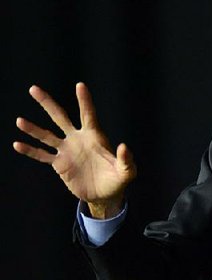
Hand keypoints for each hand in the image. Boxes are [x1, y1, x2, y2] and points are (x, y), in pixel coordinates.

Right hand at [13, 83, 135, 217]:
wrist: (104, 195)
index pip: (88, 115)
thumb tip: (123, 146)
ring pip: (47, 136)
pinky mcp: (59, 164)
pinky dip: (30, 151)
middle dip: (47, 103)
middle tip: (33, 89)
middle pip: (60, 117)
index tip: (80, 85)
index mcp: (95, 136)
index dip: (84, 101)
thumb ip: (126, 159)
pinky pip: (42, 155)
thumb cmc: (118, 180)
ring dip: (33, 129)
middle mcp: (78, 139)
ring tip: (19, 121)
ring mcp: (67, 150)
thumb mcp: (127, 172)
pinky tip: (17, 144)